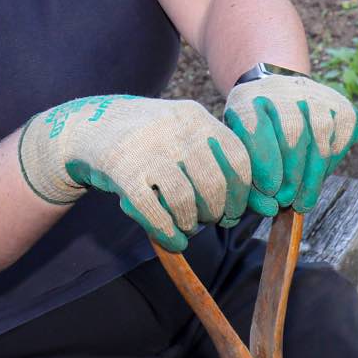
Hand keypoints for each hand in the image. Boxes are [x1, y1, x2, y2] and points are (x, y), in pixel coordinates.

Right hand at [17, 95, 252, 251]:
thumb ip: (220, 161)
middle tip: (208, 220)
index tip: (234, 210)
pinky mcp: (123, 171)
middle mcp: (174, 129)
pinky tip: (172, 240)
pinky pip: (154, 212)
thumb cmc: (149, 139)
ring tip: (186, 227)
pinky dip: (167, 233)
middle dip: (216, 211)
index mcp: (195, 116)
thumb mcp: (183, 133)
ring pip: (185, 200)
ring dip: (190, 223)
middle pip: (214, 183)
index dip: (243, 192)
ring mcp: (147, 149)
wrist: (88, 127)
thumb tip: (269, 204)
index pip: (238, 159)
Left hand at [224, 73, 357, 213]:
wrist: (277, 97)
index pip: (256, 128)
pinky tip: (317, 178)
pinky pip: (342, 137)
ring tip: (303, 201)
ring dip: (313, 175)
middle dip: (291, 175)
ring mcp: (315, 94)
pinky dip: (331, 164)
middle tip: (286, 201)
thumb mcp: (240, 153)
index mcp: (248, 99)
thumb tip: (271, 210)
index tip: (269, 192)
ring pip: (321, 133)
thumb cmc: (255, 135)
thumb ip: (248, 184)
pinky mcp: (342, 105)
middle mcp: (282, 89)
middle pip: (293, 131)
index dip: (265, 165)